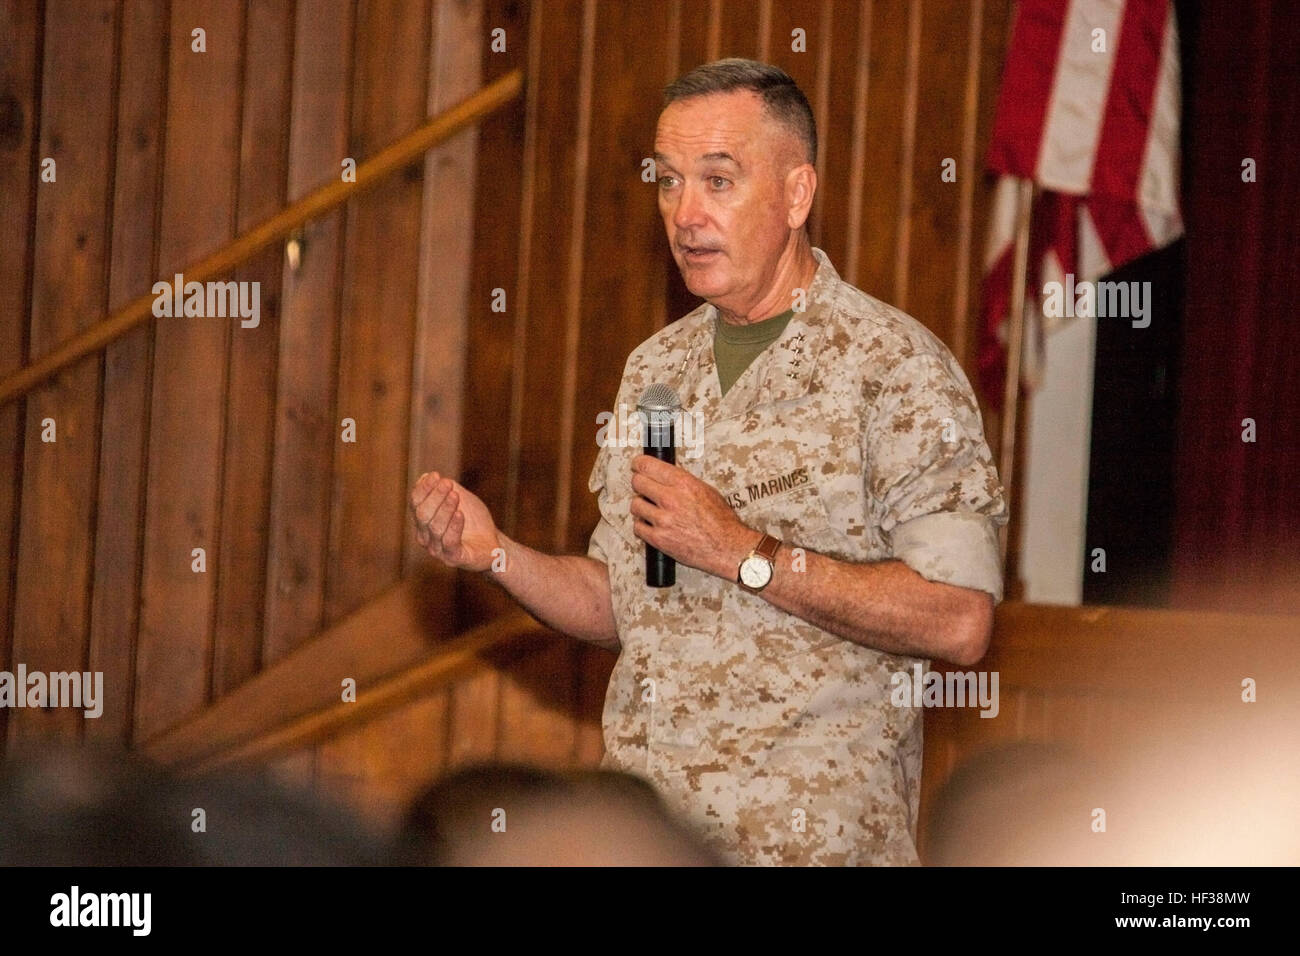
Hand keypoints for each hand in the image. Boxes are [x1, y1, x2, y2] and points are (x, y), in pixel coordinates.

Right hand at [409, 471, 500, 571]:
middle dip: (435, 496)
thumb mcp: (461, 500)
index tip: (435, 475)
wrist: (492, 544)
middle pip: (423, 514)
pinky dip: (454, 526)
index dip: (424, 489)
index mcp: (423, 522)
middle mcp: (426, 537)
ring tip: (455, 495)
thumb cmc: (474, 521)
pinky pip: (449, 541)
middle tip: (447, 483)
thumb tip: (426, 476)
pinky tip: (460, 514)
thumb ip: (445, 489)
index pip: (416, 504)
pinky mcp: (453, 558)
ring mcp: (437, 550)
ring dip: (445, 509)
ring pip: (435, 527)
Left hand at [629, 454, 758, 578]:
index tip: (636, 465)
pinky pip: (638, 527)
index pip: (648, 465)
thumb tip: (664, 475)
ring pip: (635, 505)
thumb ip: (682, 482)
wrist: (727, 547)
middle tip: (644, 488)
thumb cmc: (722, 521)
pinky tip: (652, 525)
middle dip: (640, 484)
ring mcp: (663, 520)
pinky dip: (643, 526)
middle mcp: (671, 499)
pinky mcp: (659, 539)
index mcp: (683, 483)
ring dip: (642, 506)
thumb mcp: (706, 490)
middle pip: (637, 483)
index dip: (639, 464)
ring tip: (651, 510)